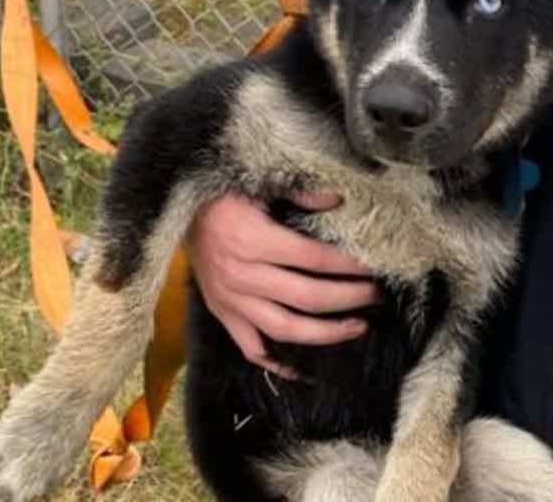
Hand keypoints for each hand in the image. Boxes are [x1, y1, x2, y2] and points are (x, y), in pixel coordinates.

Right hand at [187, 191, 378, 376]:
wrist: (174, 210)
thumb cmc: (223, 195)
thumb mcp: (259, 183)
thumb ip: (300, 194)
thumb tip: (339, 199)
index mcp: (252, 240)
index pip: (312, 259)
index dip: (347, 265)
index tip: (374, 266)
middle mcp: (241, 275)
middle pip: (306, 297)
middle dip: (349, 298)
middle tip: (378, 296)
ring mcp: (230, 300)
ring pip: (284, 329)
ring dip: (326, 333)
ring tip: (358, 327)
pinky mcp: (222, 314)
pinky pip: (251, 348)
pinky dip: (277, 363)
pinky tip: (304, 370)